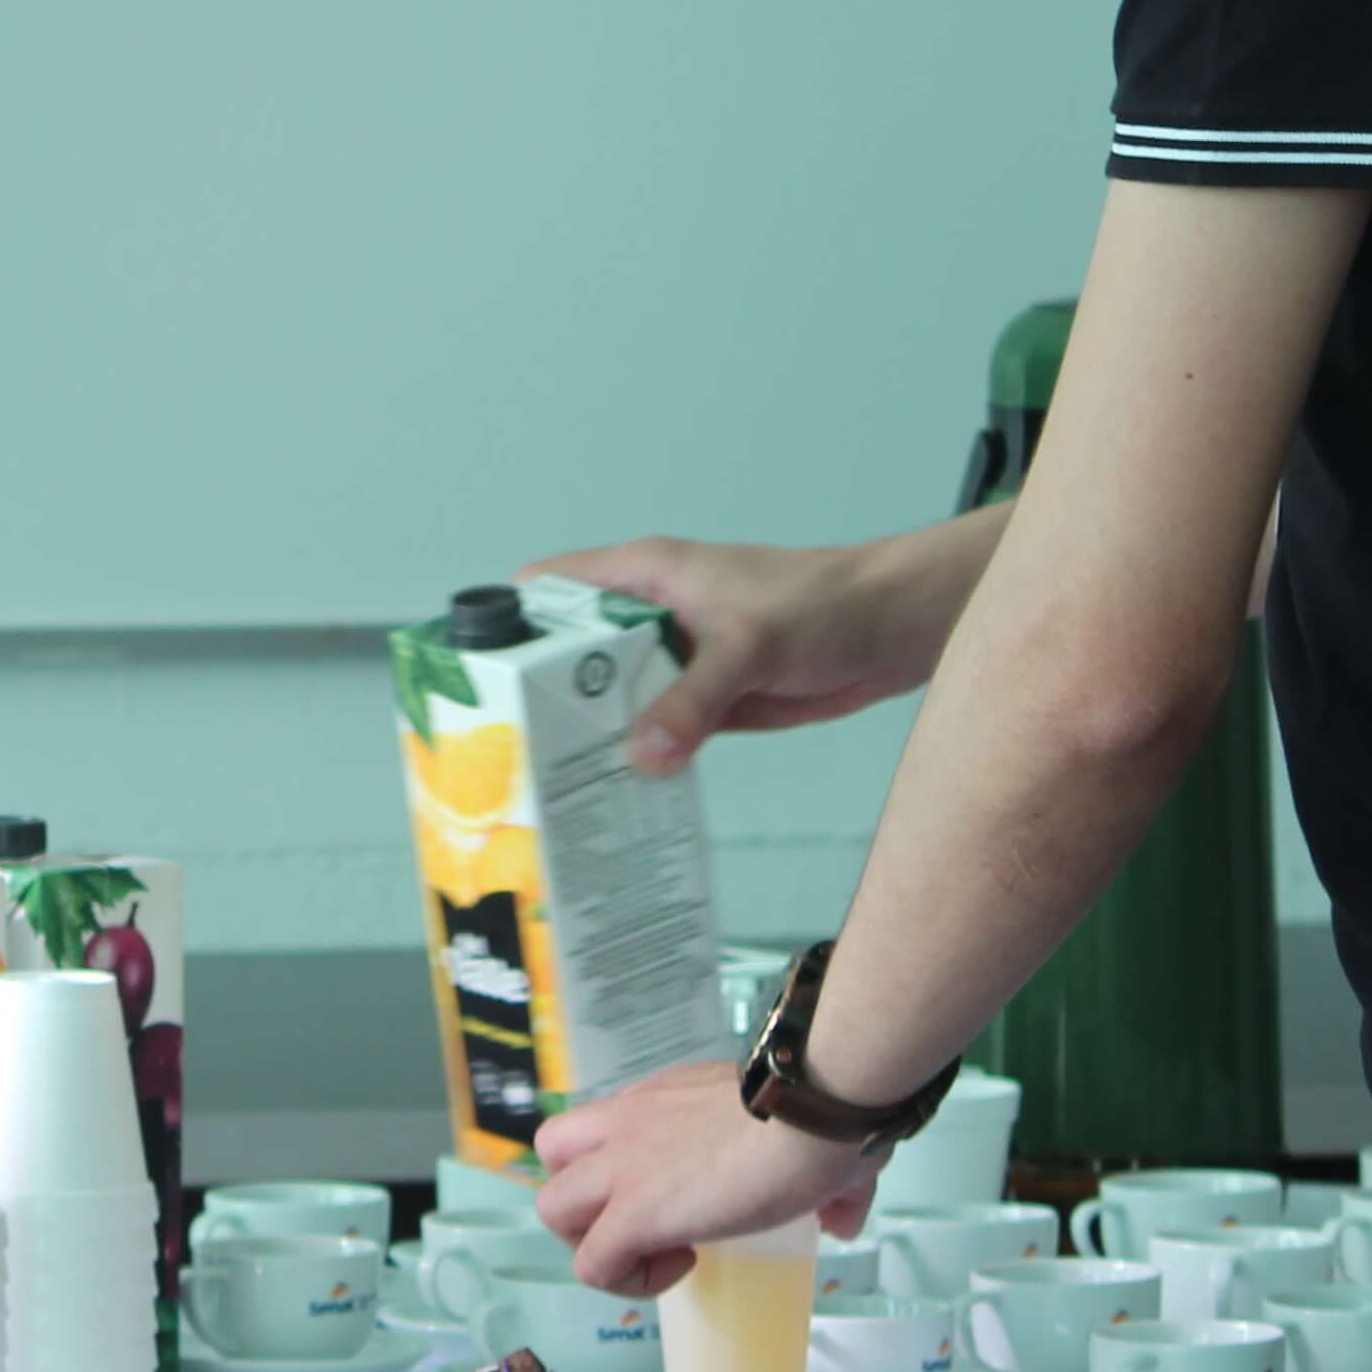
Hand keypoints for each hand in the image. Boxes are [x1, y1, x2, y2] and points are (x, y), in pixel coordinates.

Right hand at [528, 538, 949, 775]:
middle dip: (543, 701)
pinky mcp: (706, 700)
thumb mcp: (749, 647)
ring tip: (549, 791)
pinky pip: (656, 732)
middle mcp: (649, 615)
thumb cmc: (824, 603)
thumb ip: (693, 700)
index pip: (550, 591)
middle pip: (572, 658)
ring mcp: (677, 660)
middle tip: (507, 759)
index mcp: (643, 574)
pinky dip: (640, 760)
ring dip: (592, 739)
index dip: (509, 629)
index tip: (478, 685)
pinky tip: (616, 797)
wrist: (894, 631)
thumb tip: (641, 757)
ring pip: (613, 701)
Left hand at [532, 1060, 878, 1296]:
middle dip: (586, 1196)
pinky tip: (682, 1267)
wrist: (813, 1113)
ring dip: (594, 1240)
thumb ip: (832, 1186)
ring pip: (552, 1206)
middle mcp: (628, 1123)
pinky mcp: (632, 1213)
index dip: (630, 1167)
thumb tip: (844, 1221)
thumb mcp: (819, 1144)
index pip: (605, 1125)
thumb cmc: (820, 1117)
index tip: (687, 1194)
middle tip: (645, 1221)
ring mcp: (623, 1168)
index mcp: (665, 1099)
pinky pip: (592, 1264)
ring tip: (655, 1251)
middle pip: (552, 1152)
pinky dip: (626, 1279)